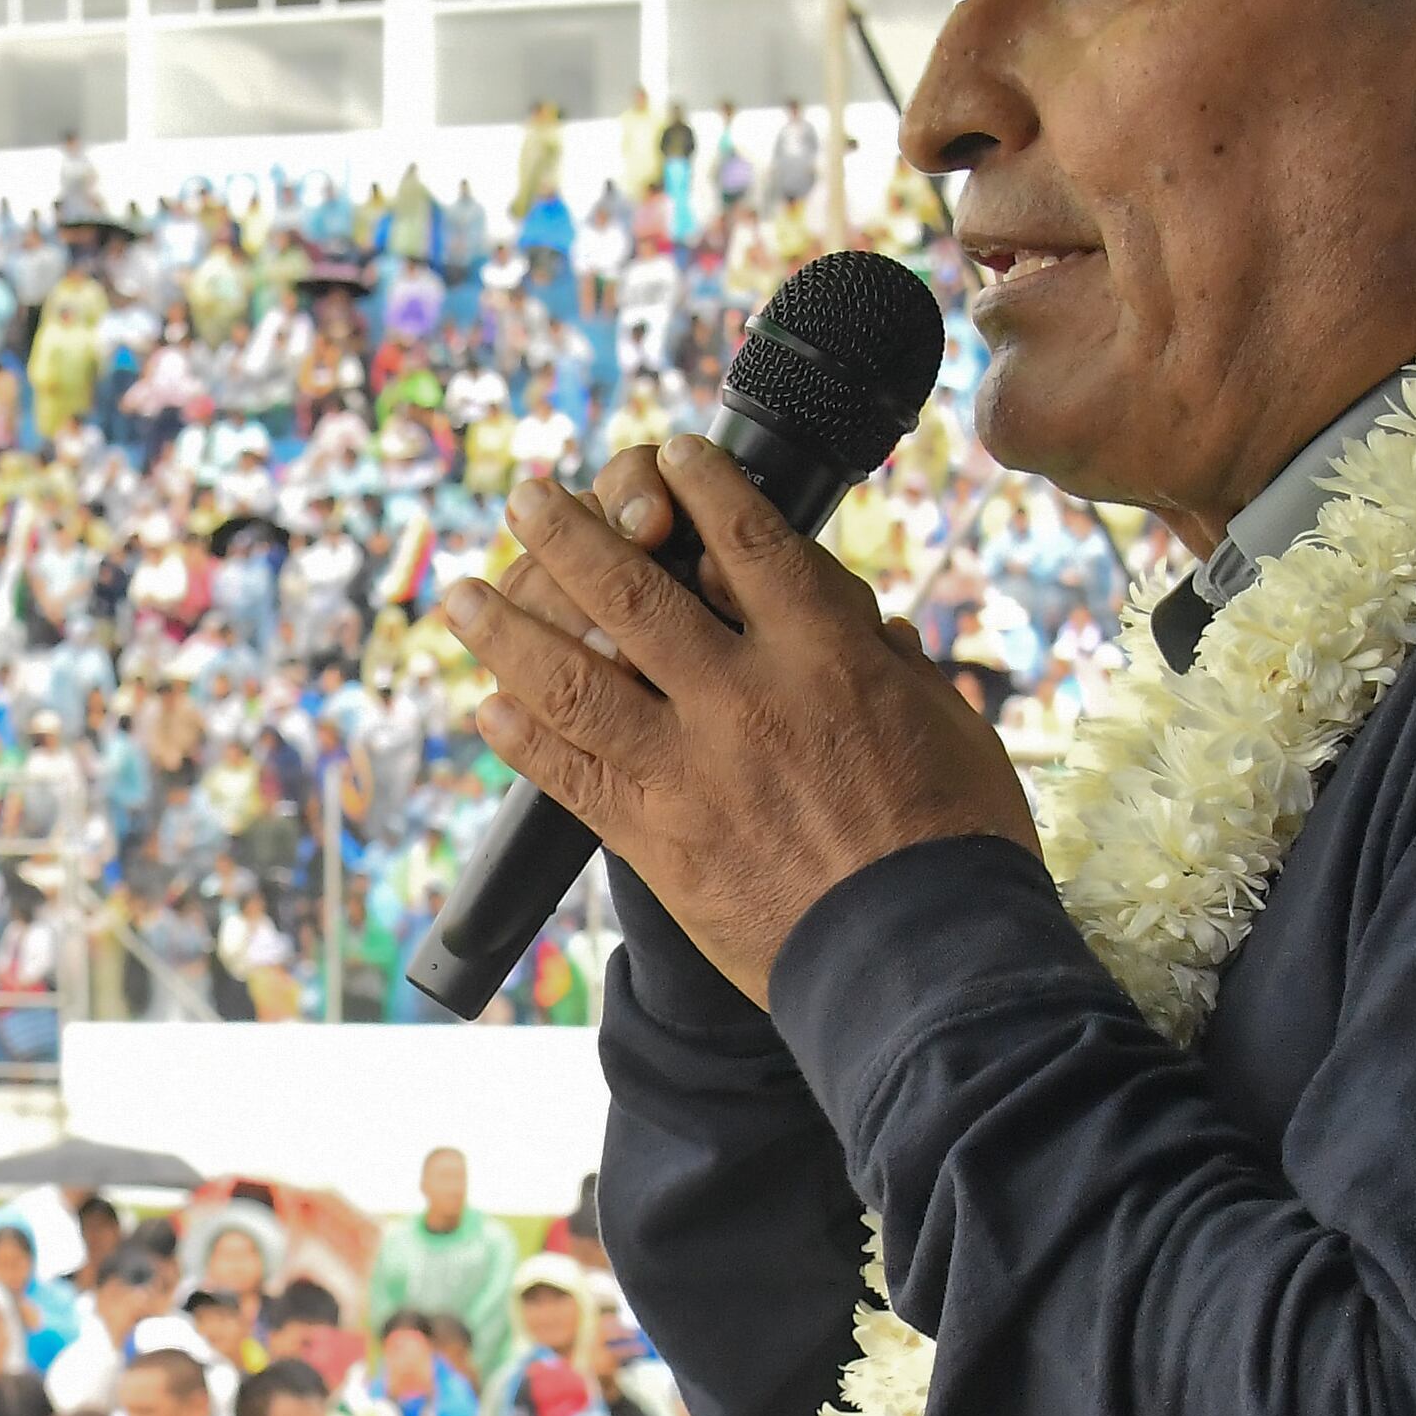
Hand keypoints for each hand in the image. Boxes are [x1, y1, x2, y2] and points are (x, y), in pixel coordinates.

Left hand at [444, 438, 1034, 1005]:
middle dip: (568, 533)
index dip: (701, 486)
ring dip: (507, 628)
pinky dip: (522, 736)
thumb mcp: (948, 727)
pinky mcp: (656, 839)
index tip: (669, 454)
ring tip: (461, 594)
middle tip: (526, 497)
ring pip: (574, 676)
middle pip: (634, 590)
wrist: (917, 960)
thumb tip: (870, 629)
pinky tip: (488, 706)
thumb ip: (894, 668)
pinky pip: (569, 774)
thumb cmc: (953, 844)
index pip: (749, 540)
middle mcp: (745, 698)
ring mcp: (690, 768)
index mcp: (827, 656)